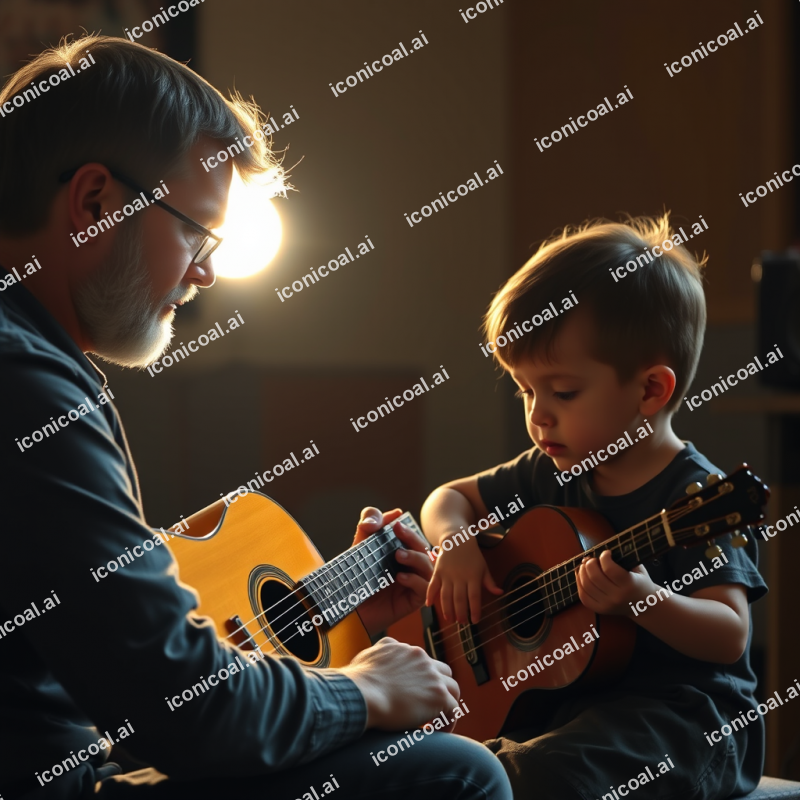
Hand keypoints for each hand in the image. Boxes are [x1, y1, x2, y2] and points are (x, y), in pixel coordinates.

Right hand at [341, 637, 459, 730]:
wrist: (362, 694)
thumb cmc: (358, 682)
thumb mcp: (369, 656)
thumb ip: (379, 654)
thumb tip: (376, 657)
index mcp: (405, 650)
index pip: (423, 662)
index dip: (422, 679)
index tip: (415, 694)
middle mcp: (421, 658)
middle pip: (442, 671)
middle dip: (438, 687)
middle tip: (429, 706)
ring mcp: (432, 676)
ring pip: (452, 688)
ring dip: (446, 703)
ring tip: (436, 719)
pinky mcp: (438, 695)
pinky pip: (453, 709)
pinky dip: (449, 721)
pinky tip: (438, 731)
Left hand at [352, 507, 433, 637]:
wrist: (345, 609)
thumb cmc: (354, 579)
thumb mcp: (359, 548)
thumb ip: (369, 526)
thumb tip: (393, 513)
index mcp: (401, 553)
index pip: (412, 537)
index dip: (407, 528)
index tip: (395, 523)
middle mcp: (410, 567)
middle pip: (423, 549)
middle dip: (412, 538)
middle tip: (398, 530)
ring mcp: (414, 583)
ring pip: (429, 567)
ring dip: (416, 557)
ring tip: (398, 555)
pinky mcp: (413, 601)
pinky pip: (424, 588)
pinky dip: (415, 580)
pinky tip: (400, 577)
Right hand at [425, 537, 501, 624]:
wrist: (457, 539)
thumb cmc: (472, 555)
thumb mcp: (483, 567)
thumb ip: (489, 582)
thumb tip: (500, 593)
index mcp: (473, 576)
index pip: (474, 597)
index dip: (475, 610)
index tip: (475, 621)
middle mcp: (460, 577)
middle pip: (460, 599)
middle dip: (460, 613)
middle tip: (461, 623)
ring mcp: (447, 574)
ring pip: (446, 595)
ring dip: (447, 609)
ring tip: (449, 619)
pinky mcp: (437, 572)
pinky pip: (432, 585)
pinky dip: (429, 595)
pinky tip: (429, 605)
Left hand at [575, 550, 654, 615]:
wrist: (645, 606)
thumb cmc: (640, 583)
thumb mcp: (638, 568)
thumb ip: (624, 558)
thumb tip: (602, 550)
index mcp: (629, 585)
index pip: (609, 569)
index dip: (604, 557)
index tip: (606, 553)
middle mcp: (617, 597)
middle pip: (595, 577)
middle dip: (590, 563)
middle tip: (593, 559)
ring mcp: (607, 605)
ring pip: (586, 585)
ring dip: (582, 571)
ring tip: (586, 565)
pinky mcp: (600, 610)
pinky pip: (583, 596)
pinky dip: (579, 583)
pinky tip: (582, 575)